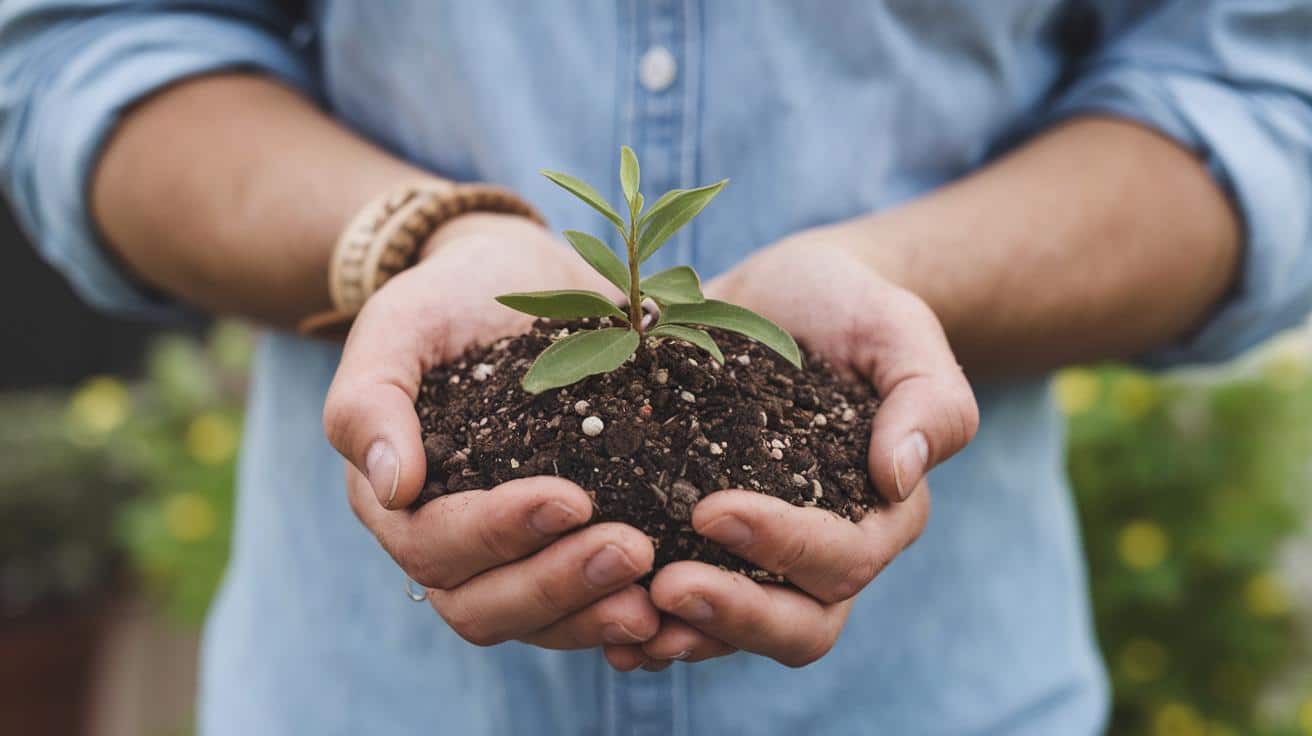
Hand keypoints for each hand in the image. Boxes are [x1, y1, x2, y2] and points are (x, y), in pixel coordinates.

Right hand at [324, 214, 659, 650]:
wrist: (516, 277)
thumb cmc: (449, 298)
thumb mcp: (400, 324)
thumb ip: (371, 400)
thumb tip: (393, 490)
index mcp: (396, 499)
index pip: (433, 545)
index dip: (497, 533)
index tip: (571, 498)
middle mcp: (445, 542)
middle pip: (481, 605)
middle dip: (557, 585)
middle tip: (634, 552)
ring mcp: (507, 555)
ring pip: (534, 621)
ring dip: (593, 614)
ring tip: (657, 597)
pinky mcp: (564, 550)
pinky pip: (582, 609)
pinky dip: (620, 614)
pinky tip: (672, 606)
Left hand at [604, 232, 978, 670]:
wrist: (784, 295)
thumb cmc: (851, 307)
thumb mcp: (897, 329)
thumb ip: (926, 399)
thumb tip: (899, 477)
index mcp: (881, 513)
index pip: (843, 559)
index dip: (783, 547)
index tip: (713, 511)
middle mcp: (826, 553)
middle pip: (799, 625)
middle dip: (733, 614)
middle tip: (663, 590)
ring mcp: (763, 559)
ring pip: (737, 631)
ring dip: (683, 635)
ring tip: (619, 622)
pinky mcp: (706, 546)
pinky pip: (685, 607)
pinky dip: (645, 621)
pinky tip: (595, 615)